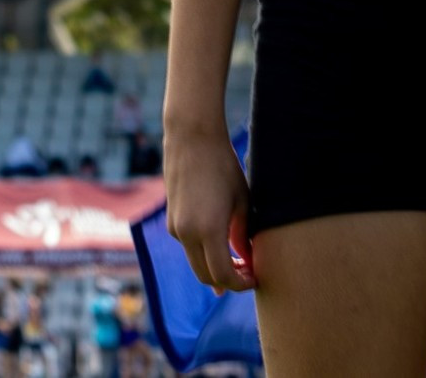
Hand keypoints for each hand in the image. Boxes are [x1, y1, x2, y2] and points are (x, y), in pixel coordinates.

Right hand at [162, 130, 255, 293]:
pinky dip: (204, 254)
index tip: (254, 280)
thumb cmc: (224, 167)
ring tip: (239, 262)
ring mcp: (175, 229)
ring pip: (196, 263)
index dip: (239, 284)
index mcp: (208, 230)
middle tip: (248, 275)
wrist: (192, 141)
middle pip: (206, 276)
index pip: (222, 274)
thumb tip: (247, 260)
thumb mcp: (241, 201)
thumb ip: (243, 235)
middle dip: (227, 281)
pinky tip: (220, 245)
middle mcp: (187, 234)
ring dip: (215, 269)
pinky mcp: (171, 222)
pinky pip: (189, 248)